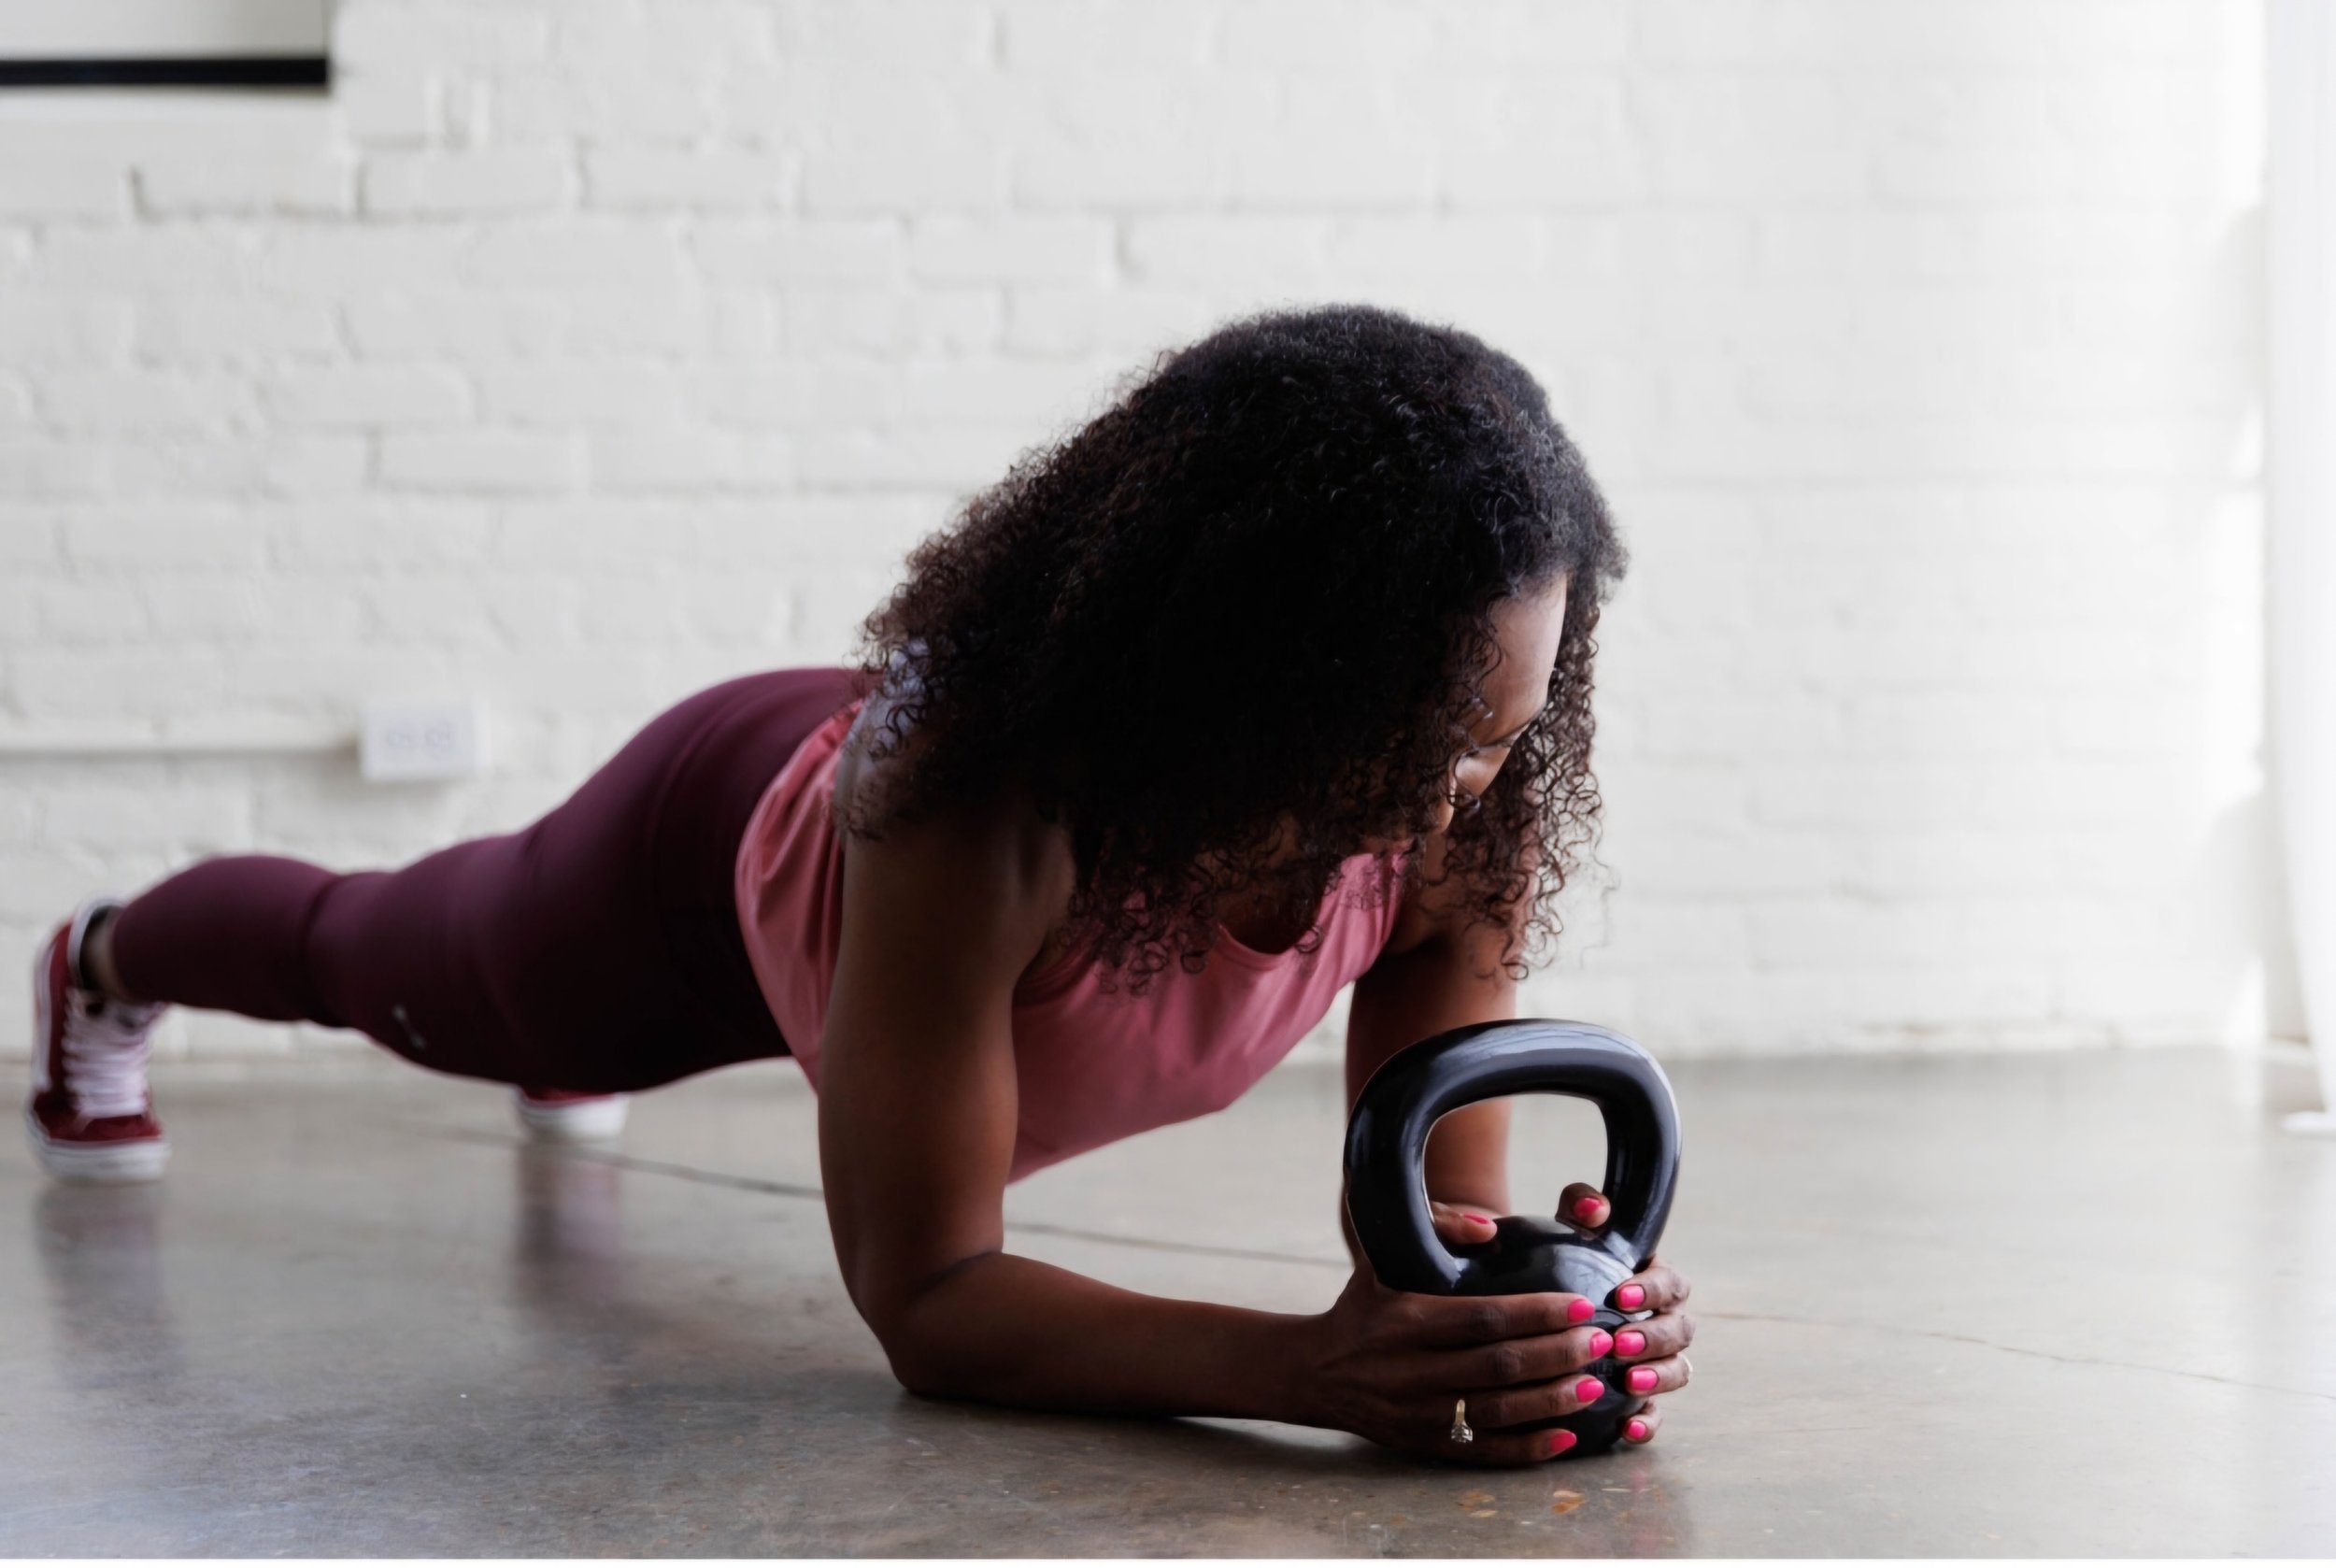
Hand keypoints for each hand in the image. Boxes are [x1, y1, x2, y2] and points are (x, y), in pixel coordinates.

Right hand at [1298, 1252, 1614, 1466]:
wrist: (1316, 1372)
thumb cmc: (1364, 1305)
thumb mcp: (1382, 1256)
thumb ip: (1435, 1227)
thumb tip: (1489, 1227)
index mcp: (1406, 1321)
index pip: (1483, 1318)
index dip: (1537, 1313)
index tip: (1582, 1303)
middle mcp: (1411, 1371)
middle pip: (1499, 1367)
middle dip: (1558, 1354)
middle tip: (1603, 1341)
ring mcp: (1418, 1415)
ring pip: (1498, 1412)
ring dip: (1552, 1400)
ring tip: (1595, 1383)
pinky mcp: (1424, 1445)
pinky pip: (1485, 1451)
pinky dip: (1528, 1448)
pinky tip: (1568, 1436)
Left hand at [1550, 1180, 1694, 1447]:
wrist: (1542, 1292)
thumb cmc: (1563, 1254)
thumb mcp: (1568, 1226)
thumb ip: (1582, 1206)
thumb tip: (1592, 1207)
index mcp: (1656, 1280)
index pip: (1671, 1283)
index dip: (1652, 1290)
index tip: (1620, 1295)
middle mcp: (1665, 1321)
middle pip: (1680, 1331)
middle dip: (1654, 1338)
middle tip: (1619, 1343)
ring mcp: (1658, 1360)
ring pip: (1678, 1371)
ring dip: (1658, 1377)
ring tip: (1629, 1383)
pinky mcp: (1643, 1396)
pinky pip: (1655, 1413)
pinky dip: (1648, 1422)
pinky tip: (1627, 1429)